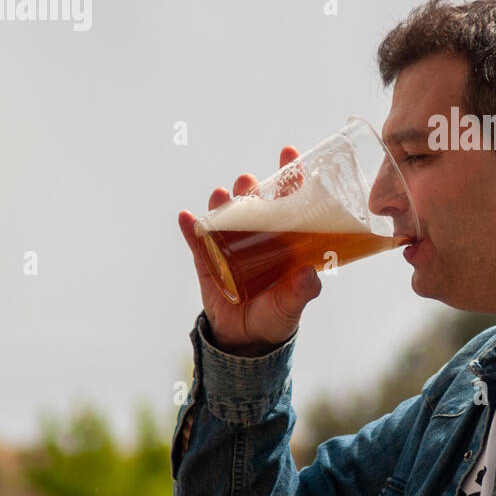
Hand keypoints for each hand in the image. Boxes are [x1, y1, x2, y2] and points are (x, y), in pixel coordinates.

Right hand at [177, 147, 323, 351]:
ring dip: (223, 204)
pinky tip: (187, 217)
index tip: (289, 153)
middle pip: (254, 204)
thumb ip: (301, 291)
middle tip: (249, 182)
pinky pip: (197, 243)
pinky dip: (191, 229)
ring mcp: (230, 248)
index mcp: (285, 241)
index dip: (290, 177)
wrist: (246, 341)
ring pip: (225, 217)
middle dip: (251, 188)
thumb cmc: (276, 316)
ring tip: (222, 195)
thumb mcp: (292, 304)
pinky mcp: (208, 263)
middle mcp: (257, 239)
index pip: (289, 202)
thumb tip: (308, 275)